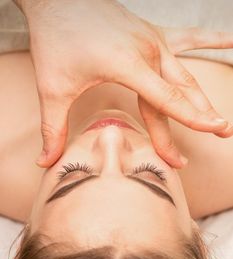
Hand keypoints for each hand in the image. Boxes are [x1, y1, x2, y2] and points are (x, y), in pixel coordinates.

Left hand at [16, 0, 232, 167]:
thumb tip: (46, 162)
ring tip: (221, 116)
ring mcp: (152, 39)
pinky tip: (232, 41)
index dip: (193, 118)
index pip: (167, 98)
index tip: (216, 129)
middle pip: (180, 92)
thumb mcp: (52, 88)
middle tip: (222, 135)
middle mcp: (146, 50)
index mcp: (126, 64)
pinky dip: (212, 40)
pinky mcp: (150, 32)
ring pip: (186, 73)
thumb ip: (54, 128)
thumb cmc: (54, 39)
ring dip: (204, 96)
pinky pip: (188, 37)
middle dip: (200, 117)